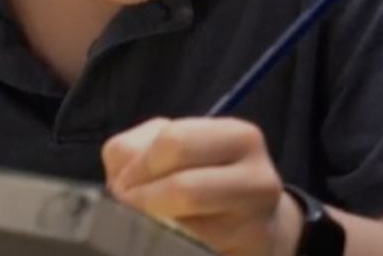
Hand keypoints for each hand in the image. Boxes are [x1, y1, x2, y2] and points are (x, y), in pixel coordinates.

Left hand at [104, 117, 299, 255]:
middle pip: (184, 188)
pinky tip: (168, 239)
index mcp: (239, 138)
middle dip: (141, 198)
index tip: (124, 181)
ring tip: (146, 221)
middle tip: (128, 205)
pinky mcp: (252, 253)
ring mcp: (260, 225)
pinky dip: (167, 246)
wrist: (254, 225)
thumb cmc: (200, 175)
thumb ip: (135, 149)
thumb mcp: (170, 147)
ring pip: (187, 228)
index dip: (139, 165)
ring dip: (152, 226)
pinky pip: (193, 251)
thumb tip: (122, 182)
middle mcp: (259, 180)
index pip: (175, 142)